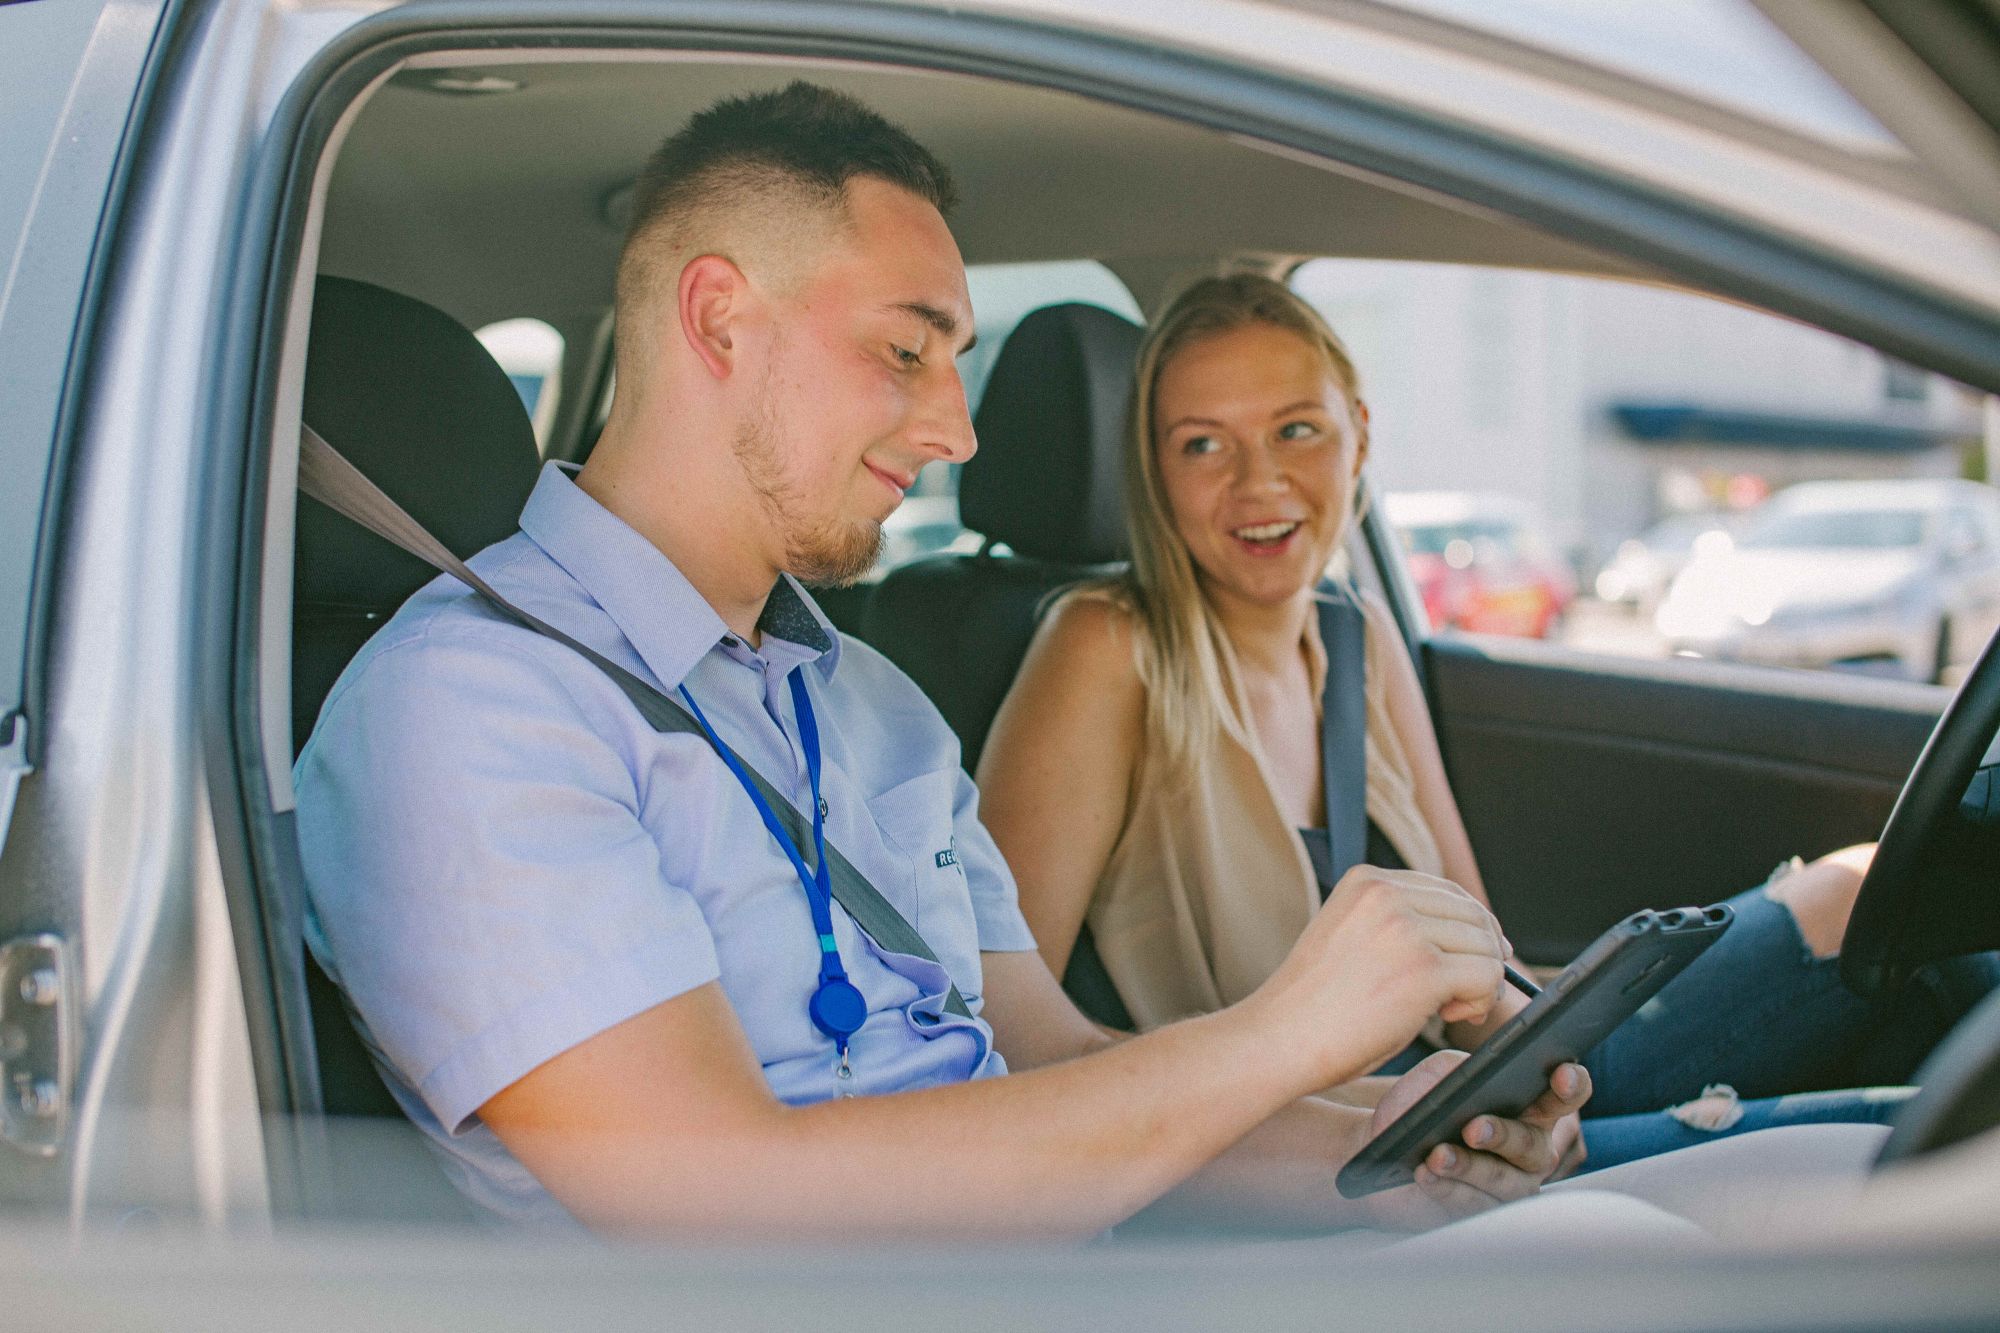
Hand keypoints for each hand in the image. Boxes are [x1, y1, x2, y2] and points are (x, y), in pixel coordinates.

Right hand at [1251, 866, 1507, 1088]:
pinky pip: (1487, 977)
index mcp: (1367, 881)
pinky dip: (1481, 1001)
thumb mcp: (1352, 938)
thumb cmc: (1314, 1004)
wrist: (1279, 1039)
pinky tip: (1450, 1016)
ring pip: (1486, 946)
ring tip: (1449, 1009)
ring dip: (1480, 983)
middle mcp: (1387, 894)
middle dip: (1479, 956)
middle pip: (1474, 916)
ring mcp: (1406, 929)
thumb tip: (1470, 937)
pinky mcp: (1424, 969)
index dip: (1468, 930)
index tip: (1468, 962)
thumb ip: (1396, 925)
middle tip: (1462, 996)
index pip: (1448, 892)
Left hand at [1361, 1051, 1591, 1229]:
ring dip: (1468, 1167)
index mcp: (1532, 1109)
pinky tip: (1425, 1174)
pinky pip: (1471, 1204)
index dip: (1572, 1085)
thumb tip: (1477, 1077)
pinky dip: (1446, 1188)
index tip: (1562, 1074)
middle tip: (1473, 1128)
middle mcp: (1531, 1151)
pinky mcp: (1480, 1212)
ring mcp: (1510, 1187)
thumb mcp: (1442, 1073)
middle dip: (1502, 1135)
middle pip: (1530, 1145)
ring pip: (1501, 1181)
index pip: (1565, 1096)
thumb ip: (1464, 1068)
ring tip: (1436, 1155)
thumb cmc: (1424, 1099)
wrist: (1385, 1140)